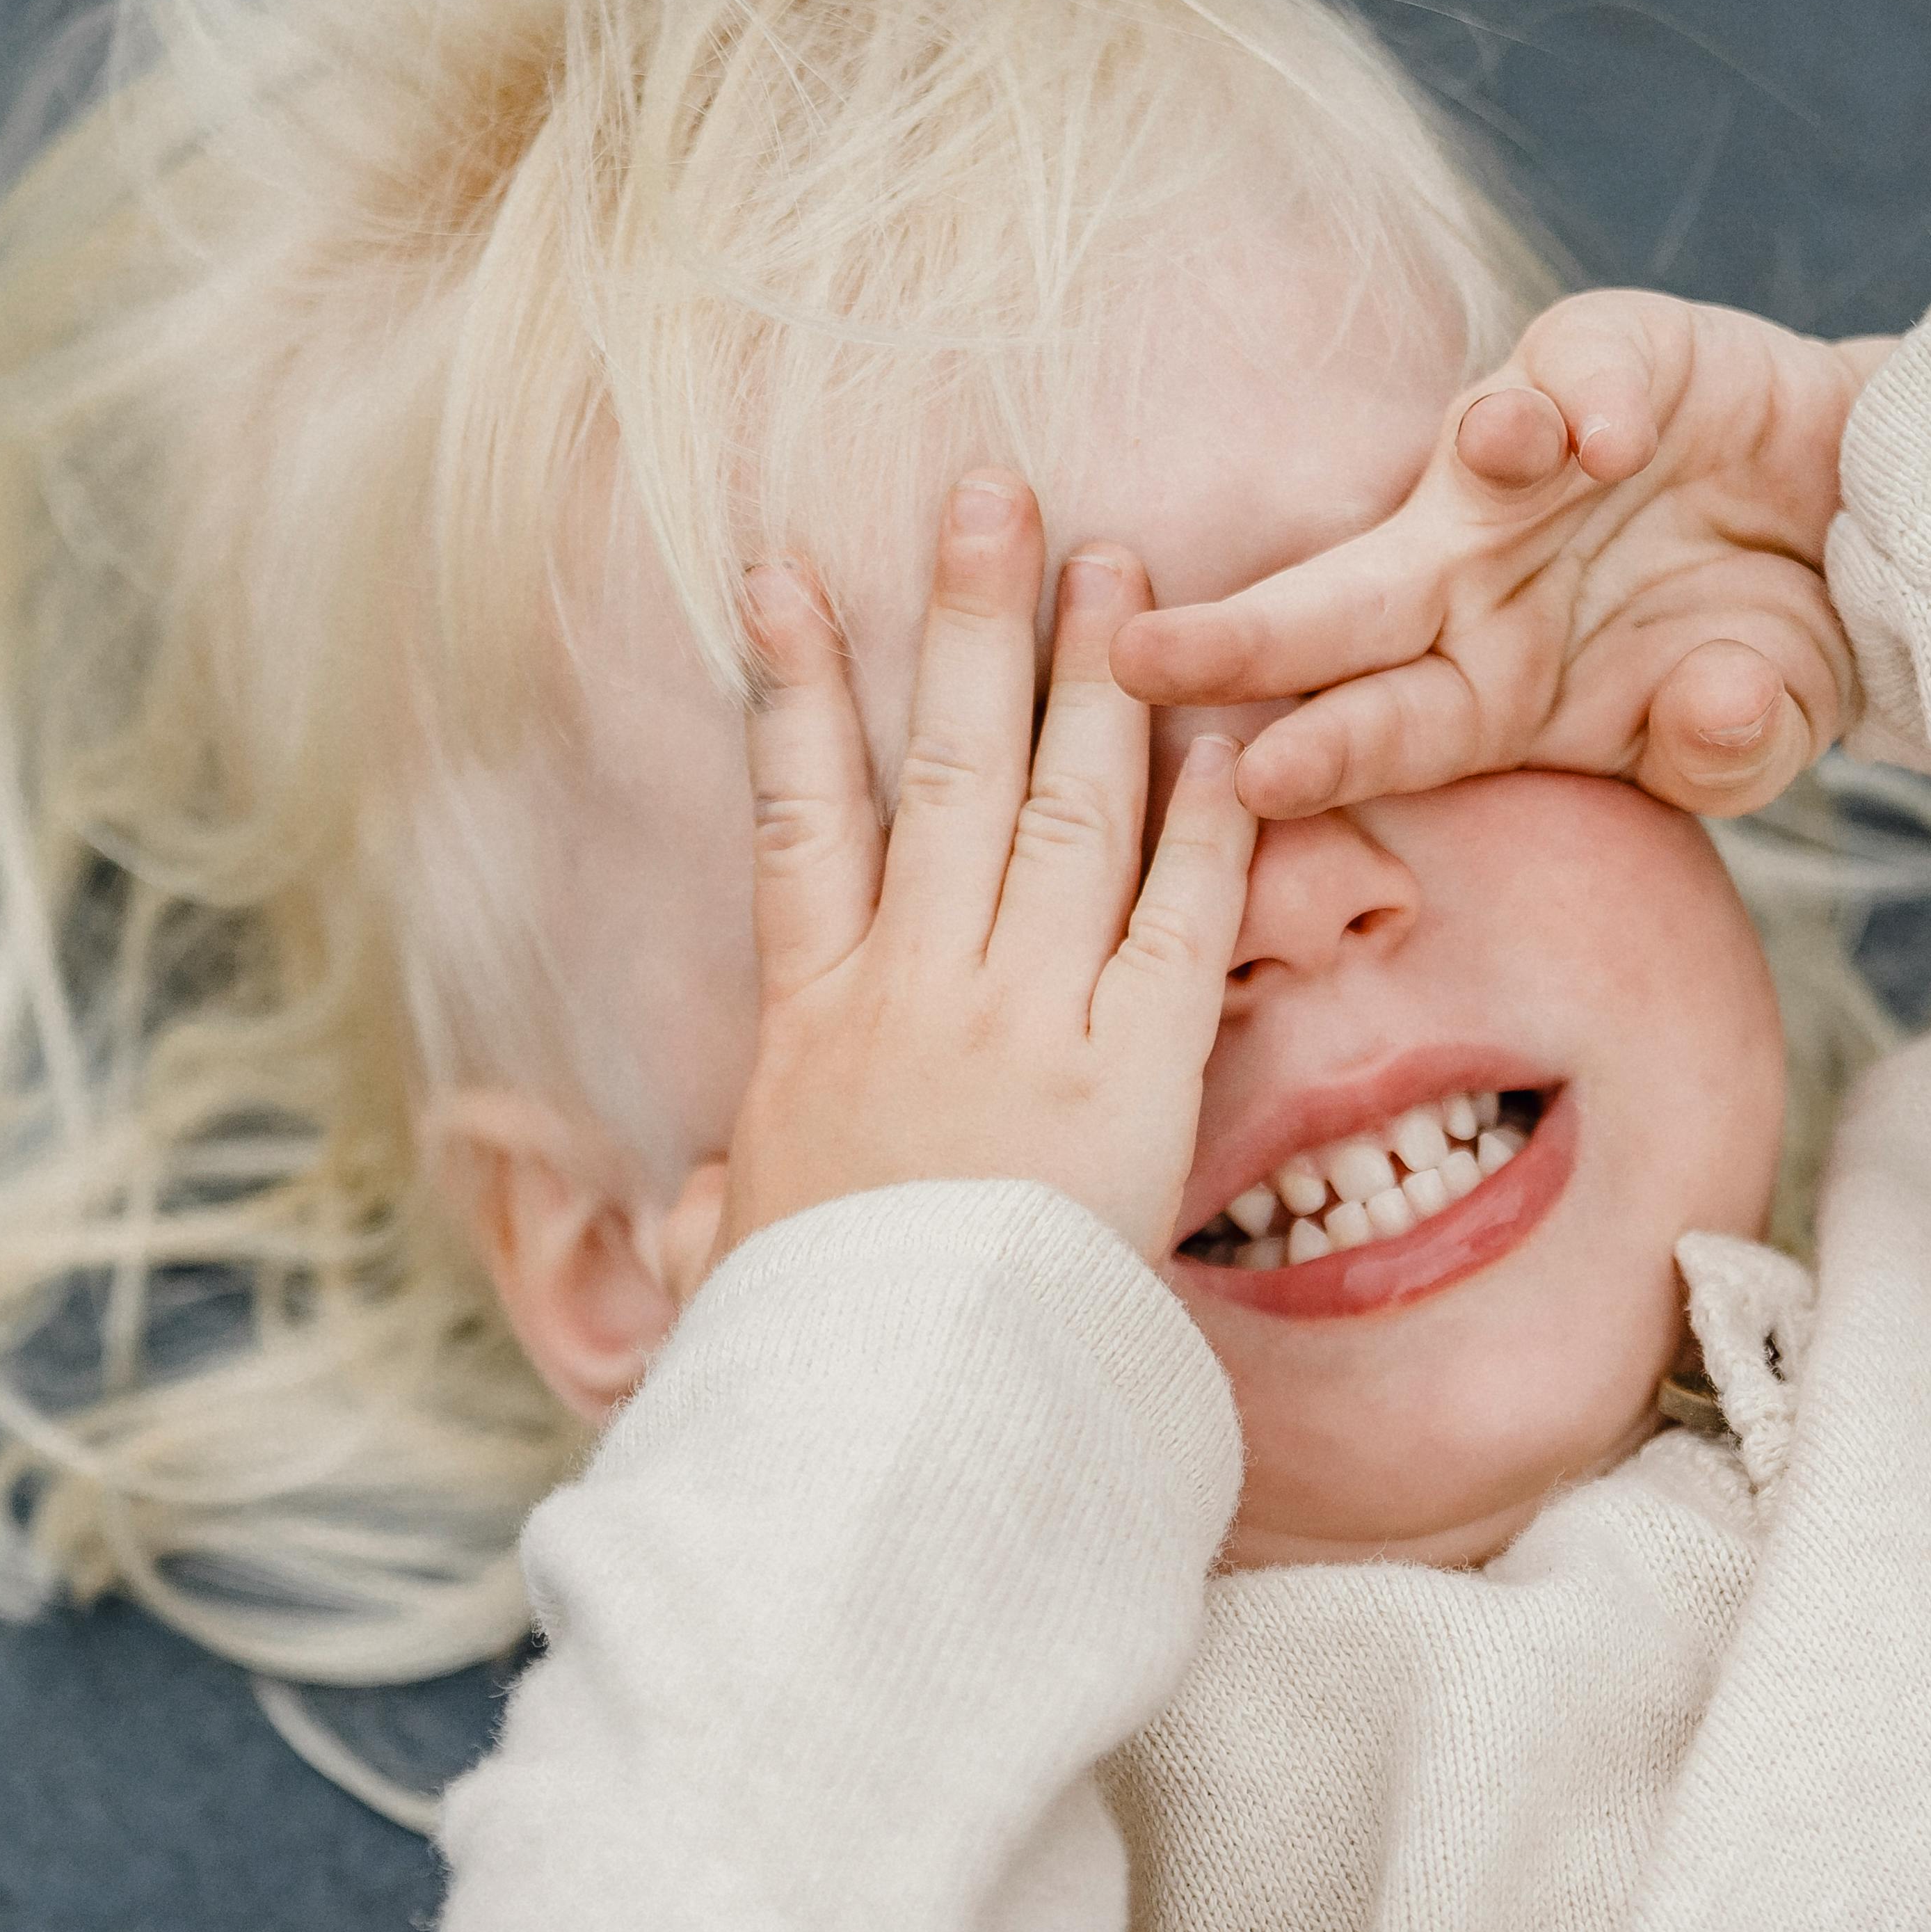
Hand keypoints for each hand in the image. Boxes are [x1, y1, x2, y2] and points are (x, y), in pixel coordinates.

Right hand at [688, 472, 1260, 1285]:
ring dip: (1096, 677)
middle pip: (946, 768)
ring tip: (1121, 562)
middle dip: (970, 622)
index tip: (782, 574)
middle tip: (993, 494)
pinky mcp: (1134, 1077)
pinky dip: (1211, 822)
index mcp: (809, 1026)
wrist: (893, 1436)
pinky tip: (1232, 733)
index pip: (796, 816)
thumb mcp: (742, 1259)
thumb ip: (730, 1208)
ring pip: (1066, 810)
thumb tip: (698, 1225)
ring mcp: (1025, 1022)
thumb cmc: (816, 1360)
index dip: (792, 687)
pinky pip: (1181, 920)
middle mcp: (916, 993)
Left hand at [1114, 290, 1894, 820]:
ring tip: (1496, 445)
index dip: (1321, 753)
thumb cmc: (1758, 649)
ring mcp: (1529, 461)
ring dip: (1483, 448)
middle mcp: (1472, 572)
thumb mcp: (1758, 727)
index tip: (1251, 780)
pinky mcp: (1607, 360)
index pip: (1377, 730)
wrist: (1847, 524)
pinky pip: (1586, 371)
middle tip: (1141, 650)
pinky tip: (1622, 436)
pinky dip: (1597, 397)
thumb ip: (1729, 746)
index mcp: (1483, 691)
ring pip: (1473, 452)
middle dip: (1244, 631)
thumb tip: (1709, 708)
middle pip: (1346, 603)